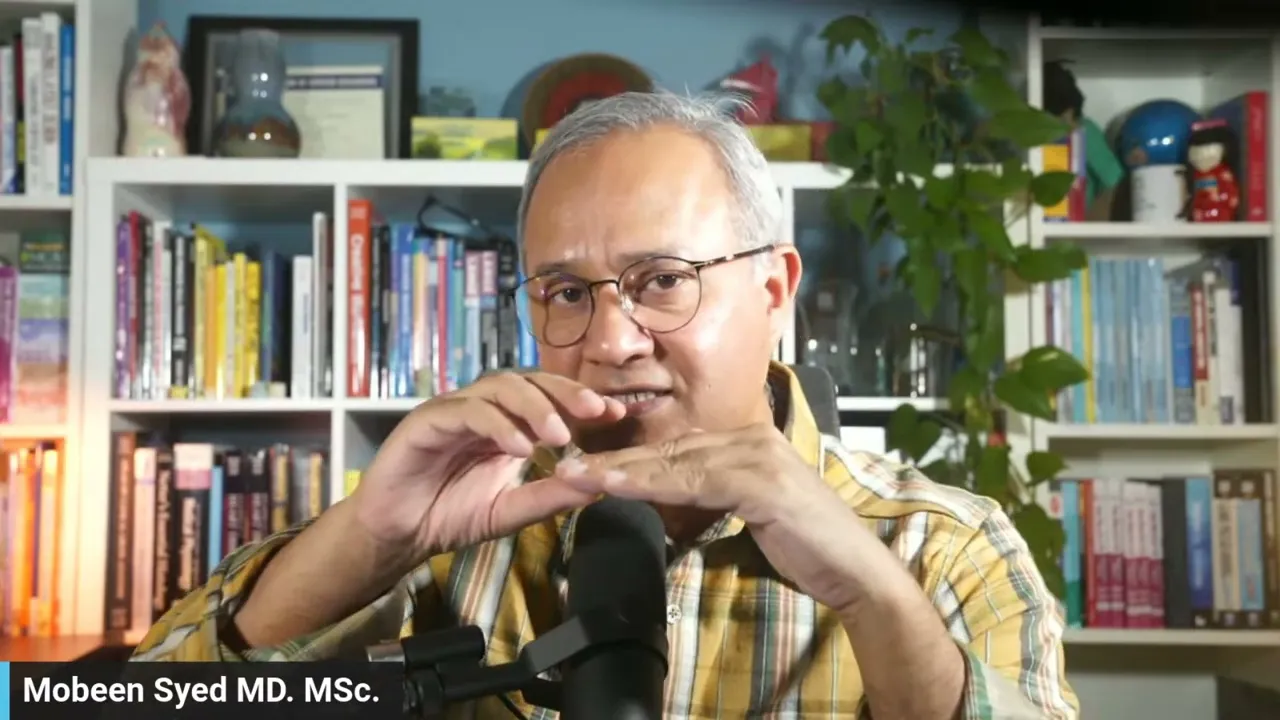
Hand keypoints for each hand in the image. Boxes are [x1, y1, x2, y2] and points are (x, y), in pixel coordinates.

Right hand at [349, 372, 626, 566]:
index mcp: (505, 423)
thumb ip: (548, 496)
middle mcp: (482, 407)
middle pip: (528, 381)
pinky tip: (519, 449)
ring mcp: (454, 409)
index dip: (582, 401)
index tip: (617, 415)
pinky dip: (497, 425)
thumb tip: (599, 485)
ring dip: (535, 407)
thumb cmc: (450, 515)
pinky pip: (467, 411)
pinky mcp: (427, 420)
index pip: (548, 397)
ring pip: (499, 387)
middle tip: (597, 412)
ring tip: (560, 436)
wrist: (397, 534)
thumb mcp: (510, 511)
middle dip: (566, 393)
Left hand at [555, 424, 880, 613]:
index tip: (587, 467)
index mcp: (750, 442)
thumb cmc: (806, 547)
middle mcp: (753, 439)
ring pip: (674, 462)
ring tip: (577, 475)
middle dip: (614, 460)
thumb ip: (718, 496)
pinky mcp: (761, 482)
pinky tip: (618, 485)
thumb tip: (675, 502)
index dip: (630, 458)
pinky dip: (651, 483)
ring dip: (621, 470)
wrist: (854, 569)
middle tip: (565, 466)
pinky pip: (693, 481)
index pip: (677, 448)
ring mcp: (758, 457)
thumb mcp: (753, 514)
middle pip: (669, 449)